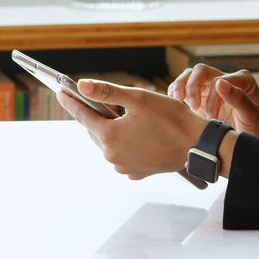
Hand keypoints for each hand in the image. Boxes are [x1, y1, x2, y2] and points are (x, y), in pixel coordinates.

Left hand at [58, 79, 206, 179]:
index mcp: (109, 135)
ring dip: (111, 131)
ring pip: (109, 144)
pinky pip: (122, 155)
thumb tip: (82, 86)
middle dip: (95, 115)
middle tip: (94, 101)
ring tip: (122, 118)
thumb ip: (107, 91)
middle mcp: (112, 155)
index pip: (83, 115)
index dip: (71, 102)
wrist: (197, 145)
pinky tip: (135, 134)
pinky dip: (124, 144)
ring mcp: (124, 166)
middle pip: (96, 131)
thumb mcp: (138, 98)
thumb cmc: (171, 119)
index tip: (61, 92)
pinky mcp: (136, 172)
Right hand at [168, 64, 258, 142]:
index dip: (212, 98)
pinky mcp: (202, 100)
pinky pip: (186, 89)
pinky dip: (178, 92)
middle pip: (201, 71)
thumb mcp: (253, 115)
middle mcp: (226, 80)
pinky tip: (175, 102)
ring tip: (177, 100)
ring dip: (181, 86)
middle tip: (193, 107)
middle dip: (192, 87)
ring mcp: (213, 89)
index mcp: (242, 80)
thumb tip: (219, 82)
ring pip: (190, 76)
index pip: (218, 79)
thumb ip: (238, 99)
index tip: (212, 119)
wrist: (255, 147)